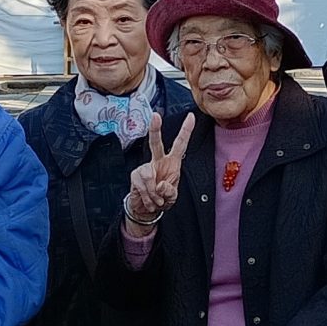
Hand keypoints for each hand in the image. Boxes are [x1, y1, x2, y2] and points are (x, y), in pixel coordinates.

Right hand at [124, 112, 194, 233]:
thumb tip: (159, 185)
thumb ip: (169, 191)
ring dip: (154, 193)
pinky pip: (142, 185)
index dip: (186, 131)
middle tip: (155, 116)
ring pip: (149, 176)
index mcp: (172, 163)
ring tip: (156, 200)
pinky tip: (149, 200)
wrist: (147, 209)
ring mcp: (145, 167)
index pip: (180, 144)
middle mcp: (158, 161)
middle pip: (156, 143)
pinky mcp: (135, 175)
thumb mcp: (171, 197)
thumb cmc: (162, 198)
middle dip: (155, 129)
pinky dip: (148, 197)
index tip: (190, 117)